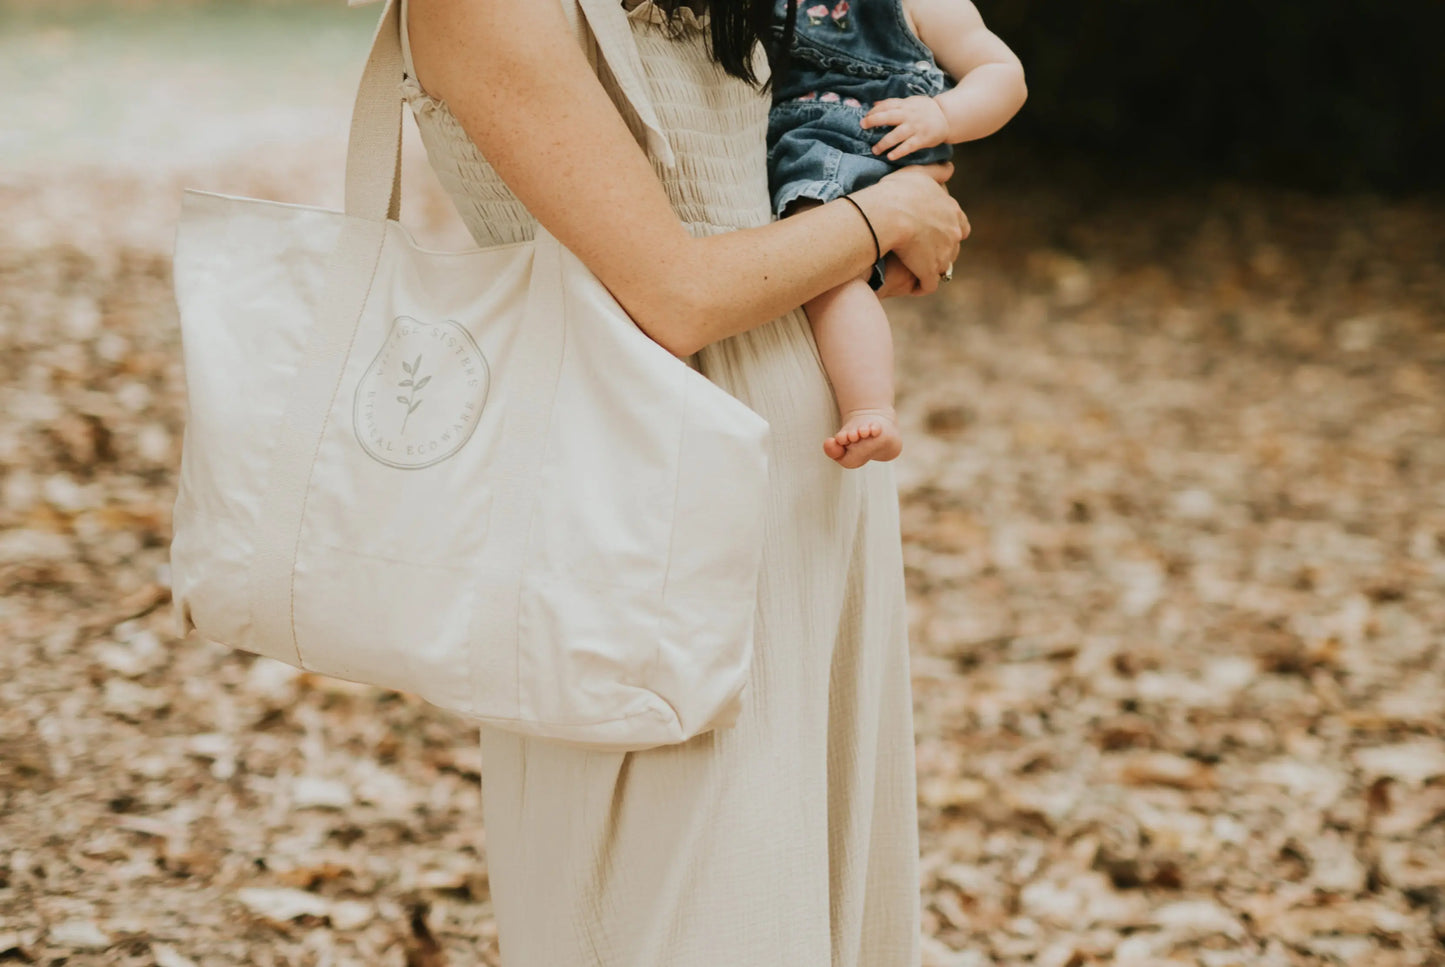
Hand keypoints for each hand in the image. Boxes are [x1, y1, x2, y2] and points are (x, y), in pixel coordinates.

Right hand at [852, 163, 968, 296]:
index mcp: (952, 211)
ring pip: (942, 267)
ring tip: (914, 268)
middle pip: (953, 248)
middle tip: (921, 250)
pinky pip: (928, 285)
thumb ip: (936, 170)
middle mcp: (953, 234)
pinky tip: (912, 285)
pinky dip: (921, 286)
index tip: (932, 231)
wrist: (887, 214)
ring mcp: (943, 254)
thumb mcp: (919, 172)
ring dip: (931, 268)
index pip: (960, 226)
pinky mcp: (929, 271)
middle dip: (941, 250)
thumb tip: (951, 168)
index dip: (947, 230)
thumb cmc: (898, 191)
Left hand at [860, 96, 949, 160]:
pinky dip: (899, 151)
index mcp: (905, 106)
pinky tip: (890, 156)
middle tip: (862, 126)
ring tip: (875, 150)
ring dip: (884, 143)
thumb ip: (893, 104)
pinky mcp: (922, 139)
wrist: (946, 117)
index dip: (874, 111)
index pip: (887, 106)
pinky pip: (909, 146)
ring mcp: (915, 127)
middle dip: (874, 121)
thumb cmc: (925, 110)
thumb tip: (874, 105)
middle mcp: (909, 115)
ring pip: (897, 135)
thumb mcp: (910, 102)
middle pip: (889, 117)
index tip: (864, 118)